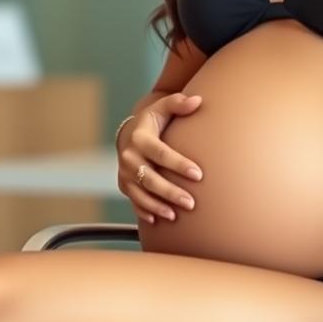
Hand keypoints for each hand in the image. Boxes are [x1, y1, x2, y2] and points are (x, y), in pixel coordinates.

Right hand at [116, 92, 203, 224]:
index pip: (160, 153)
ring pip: (140, 194)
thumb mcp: (163, 108)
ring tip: (175, 215)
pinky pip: (133, 201)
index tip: (198, 174)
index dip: (178, 164)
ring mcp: (124, 173)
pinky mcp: (124, 185)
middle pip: (150, 178)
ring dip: (157, 206)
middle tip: (191, 203)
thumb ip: (179, 103)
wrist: (131, 134)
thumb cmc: (154, 120)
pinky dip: (144, 212)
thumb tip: (197, 101)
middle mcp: (129, 157)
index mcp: (140, 138)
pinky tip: (158, 220)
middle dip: (170, 192)